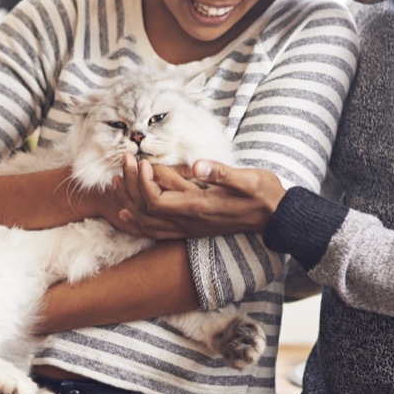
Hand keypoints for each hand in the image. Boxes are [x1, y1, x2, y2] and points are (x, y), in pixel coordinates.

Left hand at [114, 153, 285, 238]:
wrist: (277, 218)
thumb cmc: (264, 194)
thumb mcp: (249, 179)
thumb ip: (222, 173)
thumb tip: (199, 164)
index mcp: (199, 207)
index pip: (156, 201)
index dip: (142, 183)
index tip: (143, 161)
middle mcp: (190, 222)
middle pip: (145, 211)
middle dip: (130, 186)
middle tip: (125, 161)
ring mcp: (189, 228)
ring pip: (147, 224)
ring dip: (128, 202)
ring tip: (116, 182)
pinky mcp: (191, 229)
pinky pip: (156, 232)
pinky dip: (138, 223)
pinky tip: (126, 214)